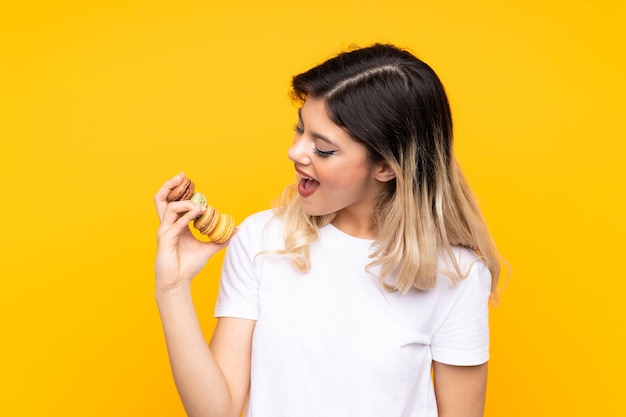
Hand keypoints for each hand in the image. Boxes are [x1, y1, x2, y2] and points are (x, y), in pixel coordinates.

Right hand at [154, 172, 231, 291]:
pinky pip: (176, 224)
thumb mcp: (208, 249)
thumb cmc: (188, 266)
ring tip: (200, 206)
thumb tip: (236, 230)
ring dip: (186, 203)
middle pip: (162, 199)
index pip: (173, 202)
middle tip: (182, 176)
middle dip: (170, 185)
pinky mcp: (165, 239)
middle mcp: (168, 225)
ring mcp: (164, 231)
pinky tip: (198, 213)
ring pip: (170, 208)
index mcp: (175, 224)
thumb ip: (220, 239)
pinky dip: (187, 217)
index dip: (179, 190)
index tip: (188, 179)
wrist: (178, 282)